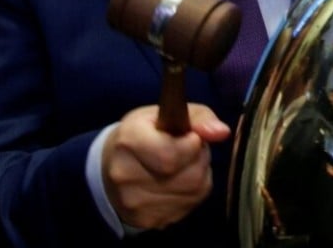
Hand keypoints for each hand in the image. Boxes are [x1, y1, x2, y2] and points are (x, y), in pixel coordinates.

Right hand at [101, 103, 230, 230]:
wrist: (110, 167)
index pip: (170, 155)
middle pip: (189, 176)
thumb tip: (222, 132)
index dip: (191, 145)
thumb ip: (197, 116)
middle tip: (189, 148)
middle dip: (200, 159)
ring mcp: (136, 202)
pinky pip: (188, 207)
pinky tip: (179, 181)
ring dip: (199, 175)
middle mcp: (127, 174)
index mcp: (129, 140)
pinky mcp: (146, 221)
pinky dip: (191, 192)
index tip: (190, 136)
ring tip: (184, 163)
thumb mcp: (164, 112)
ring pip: (193, 192)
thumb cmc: (142, 133)